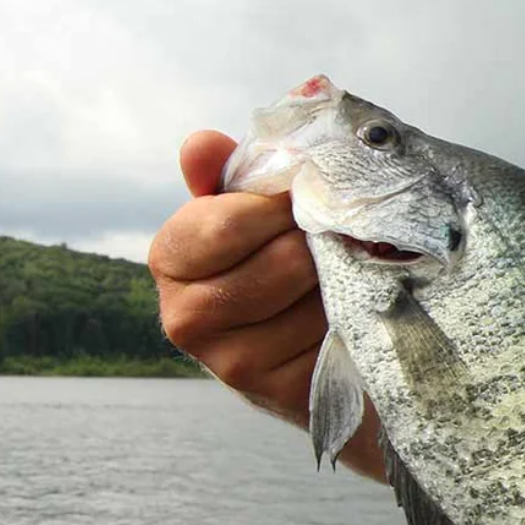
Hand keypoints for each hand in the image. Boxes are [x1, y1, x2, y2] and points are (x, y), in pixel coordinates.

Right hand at [149, 131, 325, 421]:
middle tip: (335, 237)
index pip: (227, 225)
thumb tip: (222, 132)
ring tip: (342, 273)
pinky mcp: (280, 392)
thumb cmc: (279, 256)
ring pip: (315, 299)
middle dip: (320, 242)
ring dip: (343, 279)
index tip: (303, 200)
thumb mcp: (256, 208)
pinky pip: (335, 336)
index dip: (280, 206)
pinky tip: (348, 311)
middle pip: (283, 261)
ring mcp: (232, 362)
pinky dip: (352, 317)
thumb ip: (237, 169)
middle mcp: (186, 316)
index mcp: (172, 258)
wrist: (309, 343)